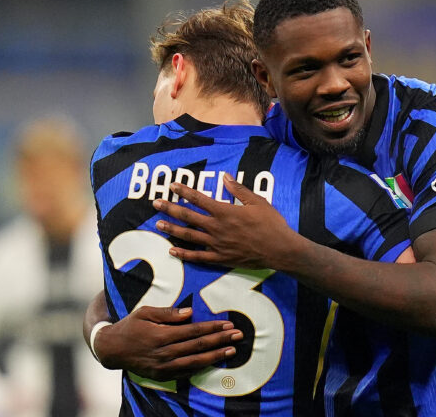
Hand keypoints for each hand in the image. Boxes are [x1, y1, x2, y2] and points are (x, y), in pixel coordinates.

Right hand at [94, 306, 242, 380]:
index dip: (212, 327)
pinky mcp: (162, 375)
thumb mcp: (145, 312)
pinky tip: (214, 361)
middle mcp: (164, 353)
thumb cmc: (130, 326)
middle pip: (198, 346)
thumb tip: (189, 312)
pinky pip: (186, 372)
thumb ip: (167, 313)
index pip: (193, 331)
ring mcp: (164, 366)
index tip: (228, 324)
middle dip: (220, 340)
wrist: (112, 349)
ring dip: (216, 356)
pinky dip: (202, 367)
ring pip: (195, 361)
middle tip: (238, 335)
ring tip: (232, 350)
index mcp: (161, 335)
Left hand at [153, 173, 297, 269]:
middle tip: (156, 204)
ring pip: (189, 236)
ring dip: (172, 229)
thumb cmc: (271, 224)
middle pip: (188, 216)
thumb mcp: (257, 201)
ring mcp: (216, 244)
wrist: (279, 249)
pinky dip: (184, 253)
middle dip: (170, 209)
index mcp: (225, 211)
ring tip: (159, 224)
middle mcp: (217, 227)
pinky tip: (173, 250)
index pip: (199, 199)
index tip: (172, 186)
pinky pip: (198, 256)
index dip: (184, 191)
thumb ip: (238, 190)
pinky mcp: (220, 258)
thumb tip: (225, 177)